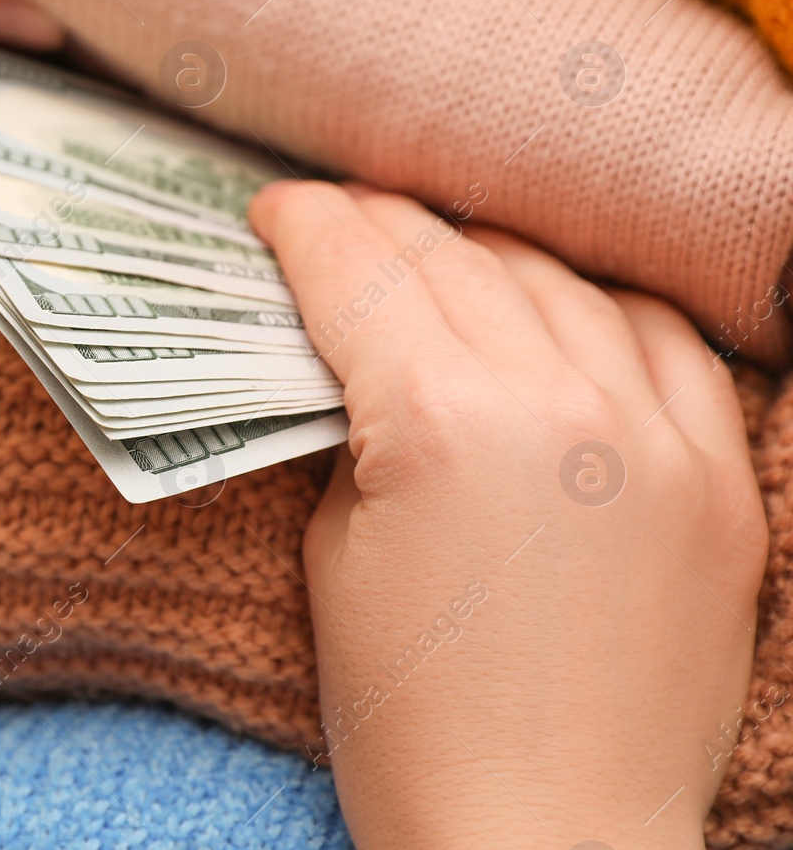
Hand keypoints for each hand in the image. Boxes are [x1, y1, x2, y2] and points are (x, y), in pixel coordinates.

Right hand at [250, 181, 767, 849]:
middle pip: (452, 258)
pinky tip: (561, 315)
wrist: (544, 838)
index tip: (276, 211)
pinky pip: (668, 344)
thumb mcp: (333, 552)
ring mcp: (657, 441)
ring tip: (440, 263)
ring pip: (560, 282)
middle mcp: (558, 408)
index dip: (303, 227)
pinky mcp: (722, 483)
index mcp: (438, 424)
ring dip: (485, 258)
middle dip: (379, 227)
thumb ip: (350, 425)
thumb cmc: (409, 718)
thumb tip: (351, 350)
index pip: (358, 272)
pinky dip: (601, 312)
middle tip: (335, 225)